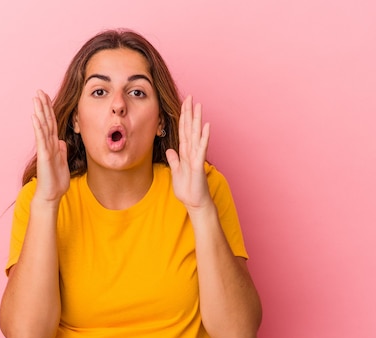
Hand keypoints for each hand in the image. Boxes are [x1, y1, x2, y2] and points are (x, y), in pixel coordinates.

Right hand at [31, 90, 69, 204]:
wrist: (51, 195)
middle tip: (39, 91)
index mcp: (53, 145)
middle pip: (46, 121)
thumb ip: (61, 151)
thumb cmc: (56, 181)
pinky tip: (35, 116)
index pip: (51, 123)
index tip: (46, 97)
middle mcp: (48, 144)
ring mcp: (45, 148)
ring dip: (39, 112)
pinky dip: (38, 127)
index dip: (49, 110)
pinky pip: (41, 138)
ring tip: (35, 98)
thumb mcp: (62, 162)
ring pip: (42, 126)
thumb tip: (61, 141)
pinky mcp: (44, 155)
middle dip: (43, 106)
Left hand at [166, 95, 212, 210]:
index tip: (183, 105)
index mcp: (185, 153)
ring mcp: (196, 157)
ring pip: (196, 135)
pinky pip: (200, 148)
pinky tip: (206, 126)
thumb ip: (174, 160)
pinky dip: (203, 137)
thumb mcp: (176, 172)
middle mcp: (191, 152)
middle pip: (189, 129)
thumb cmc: (188, 189)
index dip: (182, 118)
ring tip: (199, 106)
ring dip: (197, 120)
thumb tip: (170, 150)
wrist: (194, 203)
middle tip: (190, 97)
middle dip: (189, 113)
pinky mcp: (198, 164)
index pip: (183, 131)